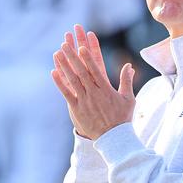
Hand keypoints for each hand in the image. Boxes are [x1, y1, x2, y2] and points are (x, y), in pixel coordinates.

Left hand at [51, 25, 135, 139]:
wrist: (113, 139)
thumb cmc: (122, 118)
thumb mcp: (128, 98)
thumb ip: (127, 80)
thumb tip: (129, 65)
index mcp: (106, 90)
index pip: (96, 70)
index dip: (88, 58)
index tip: (82, 47)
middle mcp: (94, 93)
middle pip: (81, 72)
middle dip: (73, 57)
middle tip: (65, 44)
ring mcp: (84, 101)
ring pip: (72, 80)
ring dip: (64, 66)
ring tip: (58, 52)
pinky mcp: (76, 109)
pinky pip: (66, 94)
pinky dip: (60, 83)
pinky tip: (53, 72)